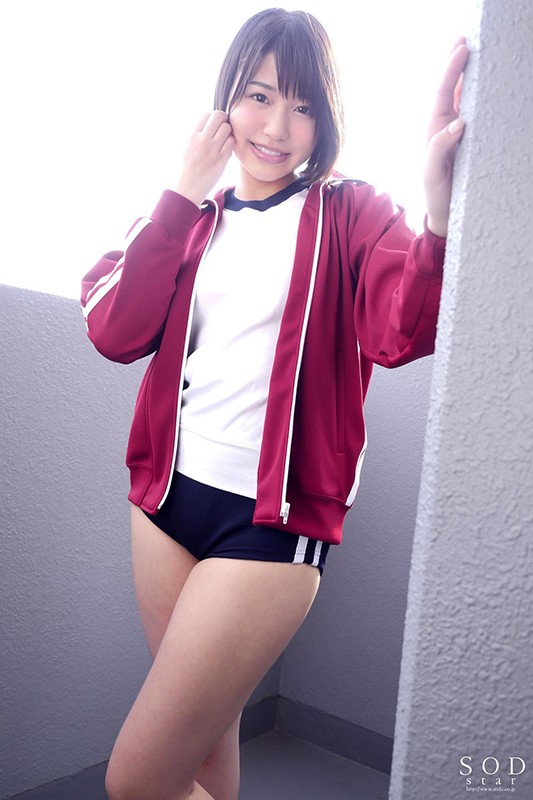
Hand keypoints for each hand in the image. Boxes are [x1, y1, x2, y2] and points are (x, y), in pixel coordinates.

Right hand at [174, 110, 233, 206]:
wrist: (188, 188)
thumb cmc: (187, 168)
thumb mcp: (186, 146)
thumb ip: (196, 134)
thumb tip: (208, 124)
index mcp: (192, 136)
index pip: (206, 115)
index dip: (213, 118)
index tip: (214, 125)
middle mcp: (202, 141)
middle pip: (219, 116)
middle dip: (223, 120)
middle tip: (223, 128)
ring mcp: (212, 150)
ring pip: (227, 128)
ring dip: (228, 132)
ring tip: (224, 140)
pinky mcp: (221, 160)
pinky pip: (231, 143)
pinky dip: (231, 144)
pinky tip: (226, 149)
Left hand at [423, 38, 468, 236]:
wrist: (445, 213)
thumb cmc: (436, 192)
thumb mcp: (431, 172)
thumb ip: (439, 148)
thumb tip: (458, 122)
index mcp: (435, 129)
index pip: (442, 93)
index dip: (450, 70)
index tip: (461, 49)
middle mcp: (447, 126)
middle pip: (452, 88)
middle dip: (457, 63)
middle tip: (467, 40)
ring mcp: (459, 132)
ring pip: (464, 97)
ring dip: (469, 76)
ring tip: (477, 53)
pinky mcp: (471, 141)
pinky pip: (478, 113)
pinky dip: (481, 97)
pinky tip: (488, 84)